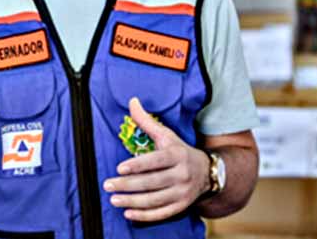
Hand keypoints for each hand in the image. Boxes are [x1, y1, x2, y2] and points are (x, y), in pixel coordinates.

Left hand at [103, 97, 210, 221]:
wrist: (207, 172)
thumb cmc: (179, 151)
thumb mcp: (166, 135)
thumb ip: (147, 121)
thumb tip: (132, 101)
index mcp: (176, 155)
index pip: (155, 161)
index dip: (138, 165)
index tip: (120, 168)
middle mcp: (181, 174)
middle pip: (152, 182)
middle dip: (128, 185)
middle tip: (108, 185)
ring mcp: (182, 192)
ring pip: (155, 199)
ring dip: (132, 201)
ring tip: (114, 199)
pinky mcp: (181, 206)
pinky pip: (162, 213)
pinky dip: (145, 215)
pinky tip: (129, 213)